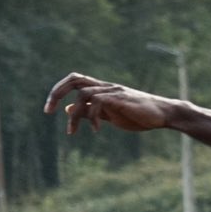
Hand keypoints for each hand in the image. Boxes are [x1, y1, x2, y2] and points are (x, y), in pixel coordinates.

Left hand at [43, 72, 176, 133]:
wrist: (163, 114)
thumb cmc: (139, 115)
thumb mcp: (110, 114)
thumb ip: (91, 111)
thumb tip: (69, 110)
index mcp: (101, 89)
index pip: (74, 81)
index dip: (58, 91)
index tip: (50, 109)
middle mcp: (105, 86)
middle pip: (74, 79)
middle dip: (56, 93)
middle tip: (48, 111)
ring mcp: (113, 91)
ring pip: (83, 93)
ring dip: (74, 115)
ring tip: (73, 132)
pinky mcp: (120, 98)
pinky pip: (97, 101)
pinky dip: (91, 117)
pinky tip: (96, 130)